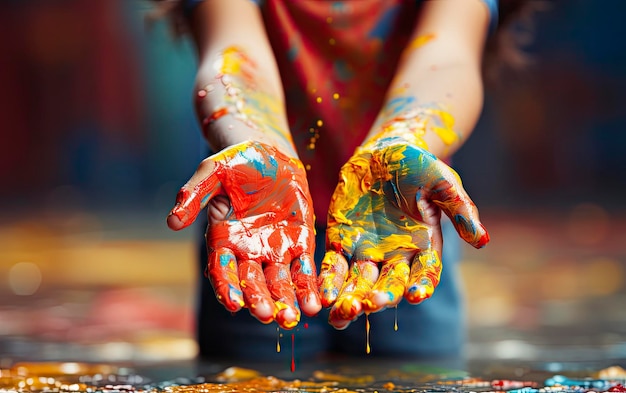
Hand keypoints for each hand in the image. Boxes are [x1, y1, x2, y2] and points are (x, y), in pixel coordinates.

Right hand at [167, 141, 320, 328]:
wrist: (269, 152)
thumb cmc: (235, 160)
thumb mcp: (211, 172)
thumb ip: (193, 196)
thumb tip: (172, 222)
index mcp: (223, 238)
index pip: (222, 269)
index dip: (227, 286)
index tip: (235, 303)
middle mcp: (248, 250)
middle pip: (252, 282)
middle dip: (260, 299)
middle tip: (268, 316)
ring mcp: (274, 249)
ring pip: (279, 282)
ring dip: (286, 300)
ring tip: (293, 318)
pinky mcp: (299, 243)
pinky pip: (304, 268)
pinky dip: (309, 285)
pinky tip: (315, 303)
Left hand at [319, 136, 488, 328]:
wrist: (384, 152)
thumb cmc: (419, 166)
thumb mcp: (443, 182)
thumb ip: (460, 210)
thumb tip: (482, 240)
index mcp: (423, 247)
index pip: (425, 273)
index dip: (421, 285)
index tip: (414, 296)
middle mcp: (395, 256)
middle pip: (389, 284)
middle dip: (381, 296)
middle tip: (371, 304)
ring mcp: (367, 252)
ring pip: (359, 282)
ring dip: (351, 299)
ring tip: (342, 313)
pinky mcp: (342, 242)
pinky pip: (335, 265)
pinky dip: (329, 281)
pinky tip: (324, 296)